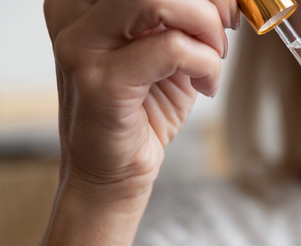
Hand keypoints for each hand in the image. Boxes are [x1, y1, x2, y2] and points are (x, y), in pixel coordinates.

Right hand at [43, 0, 238, 199]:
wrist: (113, 173)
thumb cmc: (143, 111)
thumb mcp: (168, 51)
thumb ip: (185, 18)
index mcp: (86, 0)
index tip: (225, 7)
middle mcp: (73, 13)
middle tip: (226, 26)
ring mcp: (82, 46)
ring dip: (204, 26)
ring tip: (212, 57)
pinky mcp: (101, 83)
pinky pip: (171, 49)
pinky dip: (205, 64)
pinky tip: (205, 85)